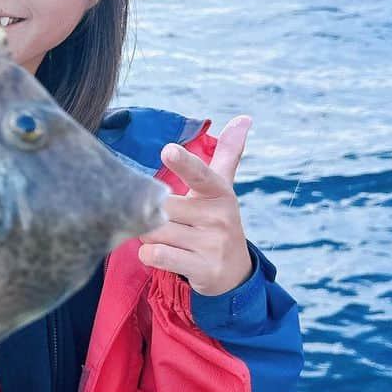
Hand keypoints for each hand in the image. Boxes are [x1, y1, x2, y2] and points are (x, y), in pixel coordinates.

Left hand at [137, 115, 254, 296]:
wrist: (234, 273)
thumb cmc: (217, 222)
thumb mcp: (223, 188)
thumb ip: (227, 153)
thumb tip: (243, 118)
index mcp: (220, 192)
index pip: (201, 174)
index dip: (184, 163)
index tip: (168, 151)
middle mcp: (219, 217)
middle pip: (162, 207)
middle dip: (150, 212)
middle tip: (160, 218)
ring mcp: (212, 244)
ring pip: (155, 231)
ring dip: (147, 234)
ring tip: (163, 237)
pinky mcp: (203, 269)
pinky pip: (156, 255)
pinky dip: (148, 254)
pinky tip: (160, 254)